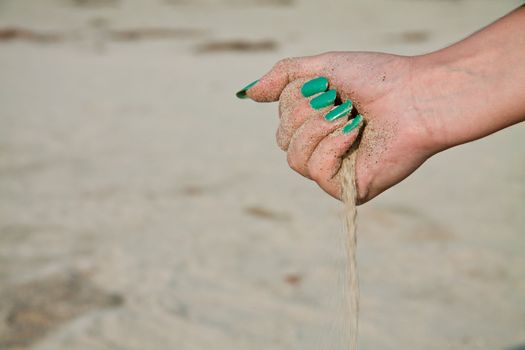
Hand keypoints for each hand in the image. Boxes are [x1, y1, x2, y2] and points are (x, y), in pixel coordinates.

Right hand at [241, 52, 438, 203]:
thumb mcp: (321, 69)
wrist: (417, 96)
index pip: (282, 121)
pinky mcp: (348, 187)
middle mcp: (323, 148)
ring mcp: (336, 170)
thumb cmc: (376, 79)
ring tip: (347, 116)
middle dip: (307, 112)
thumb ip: (283, 77)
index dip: (297, 99)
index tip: (330, 87)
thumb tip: (248, 93)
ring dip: (318, 129)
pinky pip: (315, 171)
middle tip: (340, 100)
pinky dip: (332, 146)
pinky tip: (354, 133)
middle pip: (283, 139)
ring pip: (294, 158)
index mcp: (317, 124)